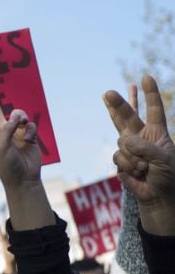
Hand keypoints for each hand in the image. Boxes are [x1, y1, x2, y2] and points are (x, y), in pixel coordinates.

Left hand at [0, 82, 52, 229]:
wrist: (24, 178)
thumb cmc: (7, 166)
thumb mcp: (2, 147)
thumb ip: (8, 129)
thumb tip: (17, 116)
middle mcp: (1, 131)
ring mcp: (15, 133)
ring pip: (17, 114)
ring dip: (21, 116)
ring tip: (22, 123)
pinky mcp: (28, 136)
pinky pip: (30, 125)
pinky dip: (31, 130)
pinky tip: (29, 140)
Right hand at [103, 76, 174, 234]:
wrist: (156, 196)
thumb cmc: (166, 176)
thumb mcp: (164, 159)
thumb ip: (145, 147)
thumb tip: (125, 141)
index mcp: (157, 133)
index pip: (154, 110)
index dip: (150, 95)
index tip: (146, 78)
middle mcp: (141, 137)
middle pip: (127, 117)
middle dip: (118, 104)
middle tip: (107, 93)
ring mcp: (129, 148)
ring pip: (122, 142)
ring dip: (133, 157)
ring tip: (144, 168)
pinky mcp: (120, 160)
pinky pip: (118, 157)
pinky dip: (127, 166)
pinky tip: (137, 173)